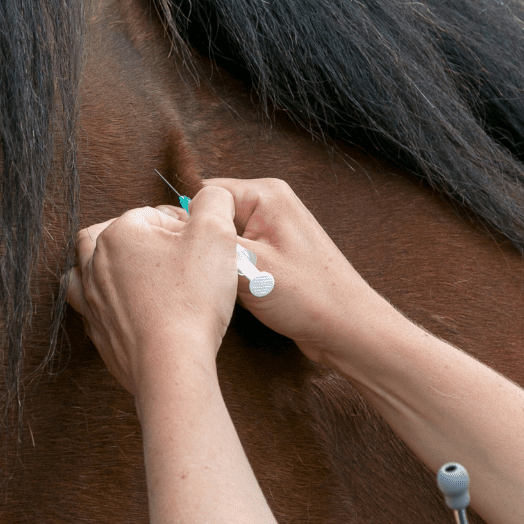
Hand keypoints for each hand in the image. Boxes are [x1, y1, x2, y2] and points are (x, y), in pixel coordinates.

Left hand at [65, 187, 238, 398]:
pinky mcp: (96, 330)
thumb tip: (211, 195)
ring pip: (85, 269)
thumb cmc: (191, 299)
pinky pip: (90, 307)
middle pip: (110, 234)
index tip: (202, 249)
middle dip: (139, 239)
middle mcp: (96, 262)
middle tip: (170, 256)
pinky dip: (105, 302)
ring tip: (134, 274)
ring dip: (106, 266)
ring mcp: (90, 299)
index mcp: (119, 232)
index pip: (153, 215)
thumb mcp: (216, 235)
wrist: (170, 364)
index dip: (183, 227)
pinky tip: (127, 307)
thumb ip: (214, 203)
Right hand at [203, 178, 389, 365]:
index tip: (191, 255)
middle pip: (213, 216)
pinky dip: (232, 272)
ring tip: (226, 286)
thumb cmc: (309, 297)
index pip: (205, 194)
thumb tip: (176, 229)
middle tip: (208, 275)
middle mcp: (271, 204)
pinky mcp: (275, 253)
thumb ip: (211, 242)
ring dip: (219, 263)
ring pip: (223, 239)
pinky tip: (236, 293)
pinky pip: (238, 254)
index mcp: (266, 194)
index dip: (192, 225)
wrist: (347, 329)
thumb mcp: (249, 266)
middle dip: (206, 245)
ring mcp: (274, 229)